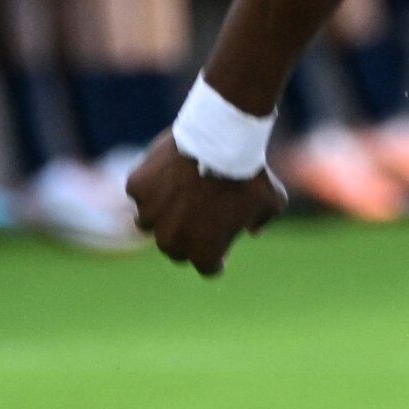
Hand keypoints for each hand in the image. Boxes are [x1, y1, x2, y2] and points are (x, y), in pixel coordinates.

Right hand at [126, 136, 284, 276]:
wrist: (223, 140)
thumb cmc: (251, 175)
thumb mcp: (271, 202)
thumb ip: (261, 221)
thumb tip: (252, 231)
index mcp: (204, 253)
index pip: (208, 267)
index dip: (217, 257)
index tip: (221, 245)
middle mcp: (171, 240)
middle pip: (175, 249)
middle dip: (186, 238)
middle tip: (197, 219)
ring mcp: (149, 213)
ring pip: (148, 222)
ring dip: (160, 214)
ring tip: (176, 196)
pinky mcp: (136, 187)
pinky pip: (140, 191)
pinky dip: (150, 185)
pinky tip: (165, 173)